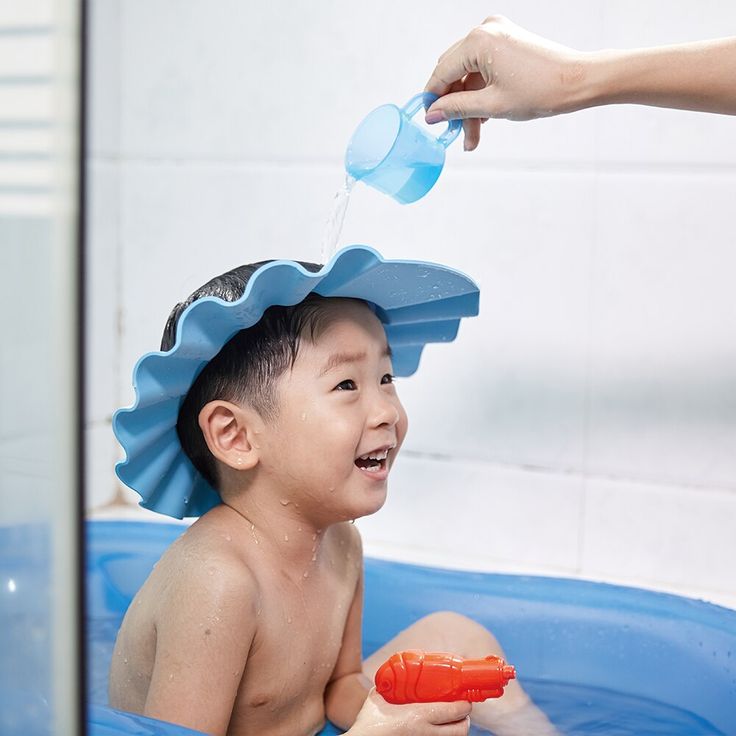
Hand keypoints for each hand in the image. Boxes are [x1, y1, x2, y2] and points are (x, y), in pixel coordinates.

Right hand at [347, 689, 470, 734]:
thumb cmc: (368, 723)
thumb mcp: (378, 699)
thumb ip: (388, 687)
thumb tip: (391, 676)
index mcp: (419, 715)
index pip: (455, 711)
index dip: (465, 704)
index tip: (465, 698)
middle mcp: (426, 733)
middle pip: (461, 730)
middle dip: (465, 719)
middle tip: (461, 710)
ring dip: (456, 730)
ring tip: (451, 720)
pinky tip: (437, 730)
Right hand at [424, 15, 588, 148]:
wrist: (577, 81)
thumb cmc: (541, 90)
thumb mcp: (491, 105)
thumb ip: (456, 108)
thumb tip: (432, 114)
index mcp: (478, 41)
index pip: (442, 72)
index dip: (433, 100)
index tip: (429, 121)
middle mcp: (485, 31)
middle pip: (454, 73)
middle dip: (454, 106)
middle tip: (455, 132)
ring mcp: (497, 34)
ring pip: (469, 75)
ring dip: (469, 105)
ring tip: (473, 136)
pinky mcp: (507, 42)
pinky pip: (483, 69)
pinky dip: (481, 93)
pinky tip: (483, 117)